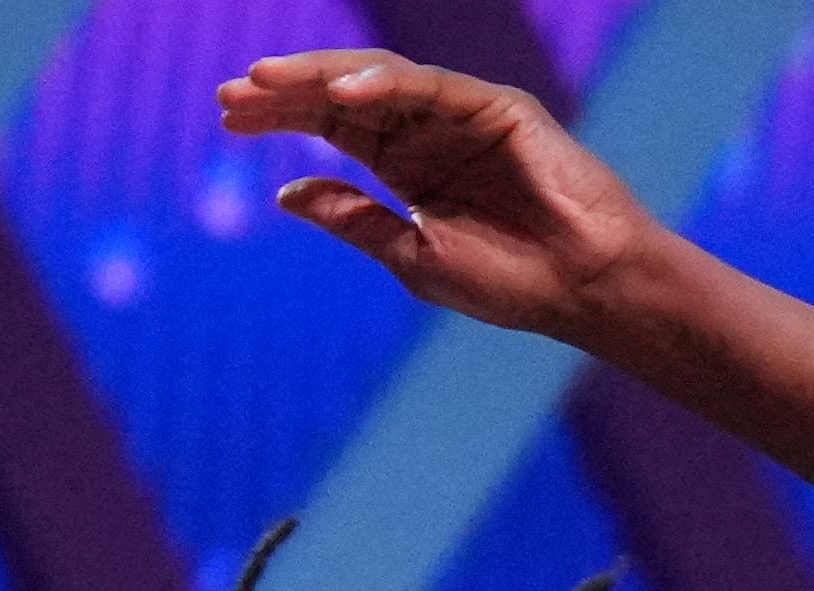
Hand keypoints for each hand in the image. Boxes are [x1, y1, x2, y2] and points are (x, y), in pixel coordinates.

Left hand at [220, 50, 664, 341]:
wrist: (586, 290)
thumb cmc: (511, 284)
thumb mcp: (413, 256)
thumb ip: (354, 219)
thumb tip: (286, 193)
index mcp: (407, 167)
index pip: (331, 126)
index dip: (280, 117)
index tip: (227, 117)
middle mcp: (428, 132)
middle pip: (343, 96)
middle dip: (285, 91)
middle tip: (230, 94)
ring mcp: (461, 114)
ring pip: (377, 79)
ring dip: (319, 76)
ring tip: (266, 82)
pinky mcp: (497, 107)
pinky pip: (431, 86)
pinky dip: (385, 84)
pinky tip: (343, 92)